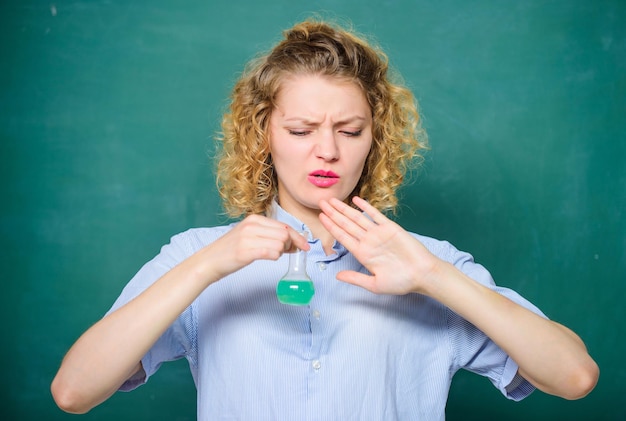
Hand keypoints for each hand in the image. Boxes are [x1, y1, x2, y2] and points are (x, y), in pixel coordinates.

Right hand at [206, 214, 309, 279]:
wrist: (208, 261)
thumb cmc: (230, 250)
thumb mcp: (249, 236)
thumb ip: (269, 236)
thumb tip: (294, 242)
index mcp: (253, 219)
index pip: (284, 226)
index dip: (297, 237)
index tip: (304, 246)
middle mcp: (251, 225)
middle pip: (285, 234)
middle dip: (290, 245)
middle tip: (286, 253)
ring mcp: (248, 238)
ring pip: (281, 243)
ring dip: (281, 252)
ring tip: (271, 255)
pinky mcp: (246, 252)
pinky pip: (272, 253)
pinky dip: (274, 257)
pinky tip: (267, 258)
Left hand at [318, 196, 438, 294]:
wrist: (422, 274)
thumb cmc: (401, 282)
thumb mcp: (375, 285)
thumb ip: (355, 279)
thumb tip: (337, 276)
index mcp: (362, 254)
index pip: (342, 237)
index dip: (331, 227)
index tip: (321, 217)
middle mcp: (368, 242)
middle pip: (346, 224)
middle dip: (333, 214)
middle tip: (321, 202)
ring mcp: (378, 233)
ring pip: (357, 218)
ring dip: (344, 208)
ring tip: (332, 200)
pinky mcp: (391, 228)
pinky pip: (376, 215)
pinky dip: (366, 207)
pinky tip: (356, 200)